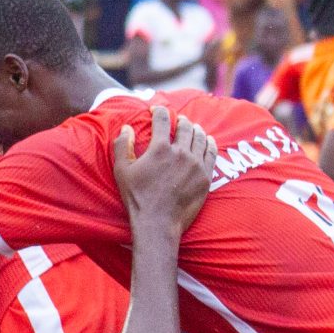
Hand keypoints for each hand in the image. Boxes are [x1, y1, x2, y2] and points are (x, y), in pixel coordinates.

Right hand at [112, 100, 215, 233]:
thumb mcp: (122, 171)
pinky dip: (210, 142)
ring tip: (193, 128)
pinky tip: (208, 140)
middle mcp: (181, 152)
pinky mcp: (206, 176)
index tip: (156, 110)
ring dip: (196, 129)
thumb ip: (122, 145)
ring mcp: (196, 164)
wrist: (158, 223)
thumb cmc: (137, 198)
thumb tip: (126, 127)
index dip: (159, 111)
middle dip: (181, 120)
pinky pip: (212, 152)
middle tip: (178, 120)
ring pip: (200, 137)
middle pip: (186, 126)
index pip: (163, 120)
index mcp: (160, 148)